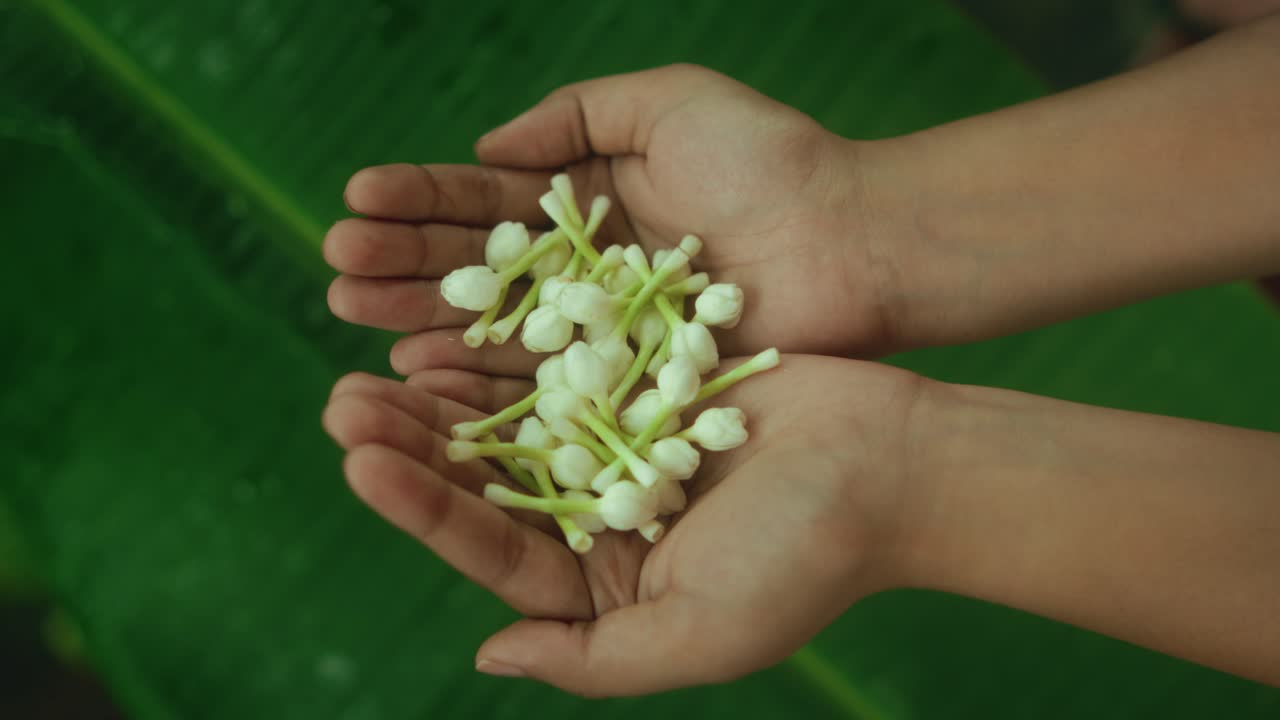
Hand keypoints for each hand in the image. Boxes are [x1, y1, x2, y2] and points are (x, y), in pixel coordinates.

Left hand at [321, 355, 924, 695]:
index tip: (360, 461)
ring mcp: (620, 448)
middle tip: (342, 400)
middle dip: (413, 444)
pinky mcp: (647, 387)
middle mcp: (600, 518)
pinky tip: (461, 321)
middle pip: (488, 481)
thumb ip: (593, 659)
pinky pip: (564, 364)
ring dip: (447, 392)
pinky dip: (514, 348)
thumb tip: (489, 656)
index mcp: (603, 585)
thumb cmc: (806, 558)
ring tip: (374, 357)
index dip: (423, 506)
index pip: (492, 549)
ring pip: (513, 420)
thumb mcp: (699, 636)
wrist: (895, 466)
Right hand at [325, 64, 898, 379]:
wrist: (853, 244)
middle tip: (333, 267)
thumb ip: (577, 115)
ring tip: (351, 313)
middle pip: (477, 266)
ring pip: (495, 326)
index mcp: (588, 202)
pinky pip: (542, 380)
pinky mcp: (626, 382)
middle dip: (401, 263)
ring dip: (421, 318)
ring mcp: (601, 330)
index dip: (420, 201)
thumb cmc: (771, 164)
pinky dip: (480, 375)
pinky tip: (421, 368)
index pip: (485, 201)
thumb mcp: (669, 102)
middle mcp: (584, 271)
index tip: (354, 199)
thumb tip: (488, 144)